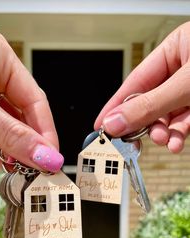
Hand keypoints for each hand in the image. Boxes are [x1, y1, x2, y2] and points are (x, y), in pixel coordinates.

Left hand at [0, 22, 62, 171]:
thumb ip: (7, 131)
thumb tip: (42, 154)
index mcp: (0, 57)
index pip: (35, 99)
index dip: (45, 131)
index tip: (50, 157)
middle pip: (20, 111)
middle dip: (28, 140)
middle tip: (37, 167)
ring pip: (2, 120)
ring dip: (11, 145)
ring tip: (21, 168)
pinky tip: (2, 160)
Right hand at [95, 21, 189, 152]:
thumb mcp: (186, 84)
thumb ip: (150, 105)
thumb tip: (115, 121)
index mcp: (174, 50)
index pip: (134, 82)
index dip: (116, 106)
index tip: (101, 125)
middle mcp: (181, 68)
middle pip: (148, 101)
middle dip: (144, 123)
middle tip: (133, 138)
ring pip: (166, 114)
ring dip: (163, 132)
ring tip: (164, 140)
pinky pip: (184, 121)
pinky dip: (178, 134)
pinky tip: (175, 142)